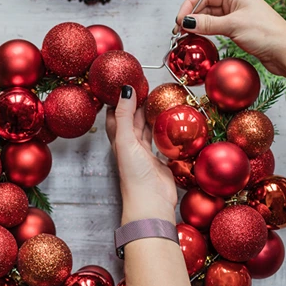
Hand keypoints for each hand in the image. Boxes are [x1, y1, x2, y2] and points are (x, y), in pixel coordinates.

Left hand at [106, 86, 177, 224]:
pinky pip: (160, 141)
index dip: (119, 99)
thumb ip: (124, 116)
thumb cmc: (134, 174)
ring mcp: (144, 153)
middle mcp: (129, 145)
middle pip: (131, 120)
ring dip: (150, 116)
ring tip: (159, 100)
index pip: (115, 114)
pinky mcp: (159, 161)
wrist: (151, 203)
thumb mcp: (126, 140)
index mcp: (118, 140)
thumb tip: (125, 89)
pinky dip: (163, 131)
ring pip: (145, 129)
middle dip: (137, 104)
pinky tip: (170, 123)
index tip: (128, 82)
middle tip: (147, 87)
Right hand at [175, 0, 285, 76]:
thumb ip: (207, 23)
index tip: (179, 20)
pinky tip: (199, 38)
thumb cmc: (266, 33)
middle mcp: (236, 2)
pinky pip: (216, 27)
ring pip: (210, 17)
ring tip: (185, 36)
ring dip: (197, 25)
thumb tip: (185, 21)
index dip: (189, 6)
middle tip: (178, 31)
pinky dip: (206, 31)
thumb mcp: (233, 26)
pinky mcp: (238, 29)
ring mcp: (237, 16)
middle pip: (206, 5)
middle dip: (191, 16)